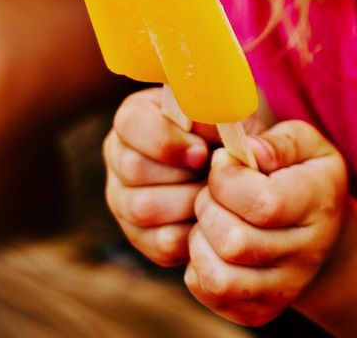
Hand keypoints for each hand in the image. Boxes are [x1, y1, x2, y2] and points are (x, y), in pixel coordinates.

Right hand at [104, 87, 214, 265]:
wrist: (237, 174)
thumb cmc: (227, 136)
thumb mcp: (226, 117)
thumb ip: (218, 114)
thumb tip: (215, 124)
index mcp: (135, 119)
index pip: (131, 122)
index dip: (167, 138)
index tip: (202, 151)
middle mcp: (119, 158)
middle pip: (133, 168)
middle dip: (183, 174)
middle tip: (215, 175)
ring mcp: (124, 201)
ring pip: (143, 208)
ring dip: (189, 202)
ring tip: (216, 194)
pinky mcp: (141, 237)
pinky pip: (161, 241)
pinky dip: (193, 232)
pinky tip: (212, 217)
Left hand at [185, 120, 349, 327]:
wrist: (323, 233)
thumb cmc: (304, 176)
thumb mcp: (304, 144)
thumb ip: (277, 142)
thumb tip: (247, 150)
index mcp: (318, 204)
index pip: (263, 204)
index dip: (227, 180)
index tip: (221, 161)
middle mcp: (306, 254)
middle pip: (235, 243)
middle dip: (207, 207)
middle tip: (212, 190)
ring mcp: (284, 288)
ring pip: (219, 277)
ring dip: (199, 241)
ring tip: (209, 219)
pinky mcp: (259, 311)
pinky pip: (210, 294)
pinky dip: (197, 266)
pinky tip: (211, 243)